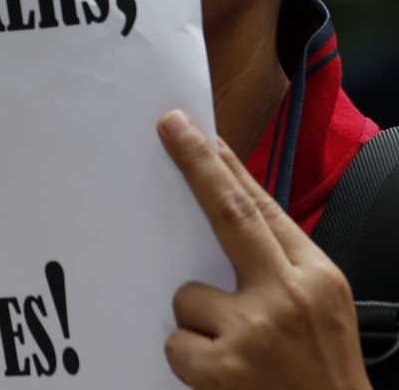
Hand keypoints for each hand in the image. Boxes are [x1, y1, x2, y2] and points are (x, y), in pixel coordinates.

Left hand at [158, 110, 369, 389]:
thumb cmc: (322, 376)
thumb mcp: (322, 312)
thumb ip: (279, 267)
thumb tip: (227, 217)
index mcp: (318, 278)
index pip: (263, 208)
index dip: (226, 166)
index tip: (197, 131)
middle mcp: (289, 296)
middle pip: (230, 213)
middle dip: (196, 164)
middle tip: (169, 126)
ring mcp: (255, 330)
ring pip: (188, 294)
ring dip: (197, 322)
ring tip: (234, 355)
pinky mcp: (223, 366)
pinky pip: (175, 341)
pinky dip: (188, 359)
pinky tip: (220, 379)